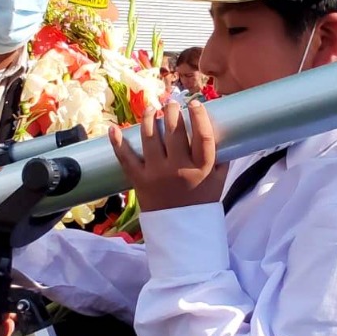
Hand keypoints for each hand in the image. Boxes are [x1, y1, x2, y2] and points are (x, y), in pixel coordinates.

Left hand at [109, 100, 227, 211]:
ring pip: (151, 138)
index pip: (203, 135)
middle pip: (175, 131)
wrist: (180, 231)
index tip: (195, 103)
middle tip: (172, 103)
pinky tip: (114, 128)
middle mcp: (180, 169)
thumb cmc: (200, 203)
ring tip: (152, 110)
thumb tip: (222, 132)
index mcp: (202, 169)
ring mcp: (158, 174)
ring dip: (150, 118)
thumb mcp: (218, 182)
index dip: (199, 115)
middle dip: (172, 111)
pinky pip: (126, 159)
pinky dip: (118, 143)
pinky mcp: (140, 181)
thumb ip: (220, 159)